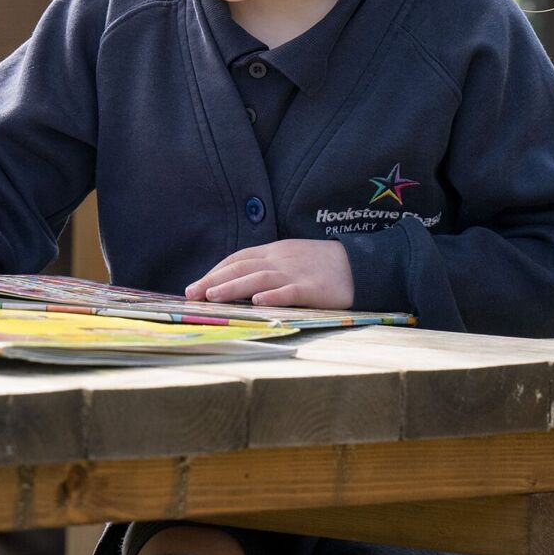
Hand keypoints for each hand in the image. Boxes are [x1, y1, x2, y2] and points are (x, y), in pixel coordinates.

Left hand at [185, 239, 354, 308]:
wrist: (361, 264)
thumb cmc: (322, 265)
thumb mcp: (290, 259)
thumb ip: (266, 267)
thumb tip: (236, 283)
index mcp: (273, 252)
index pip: (236, 259)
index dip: (214, 271)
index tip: (195, 286)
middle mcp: (280, 259)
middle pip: (240, 267)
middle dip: (213, 280)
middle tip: (191, 294)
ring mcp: (296, 273)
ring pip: (259, 278)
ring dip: (233, 287)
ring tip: (212, 297)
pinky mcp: (314, 288)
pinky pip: (290, 291)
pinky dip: (273, 296)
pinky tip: (258, 302)